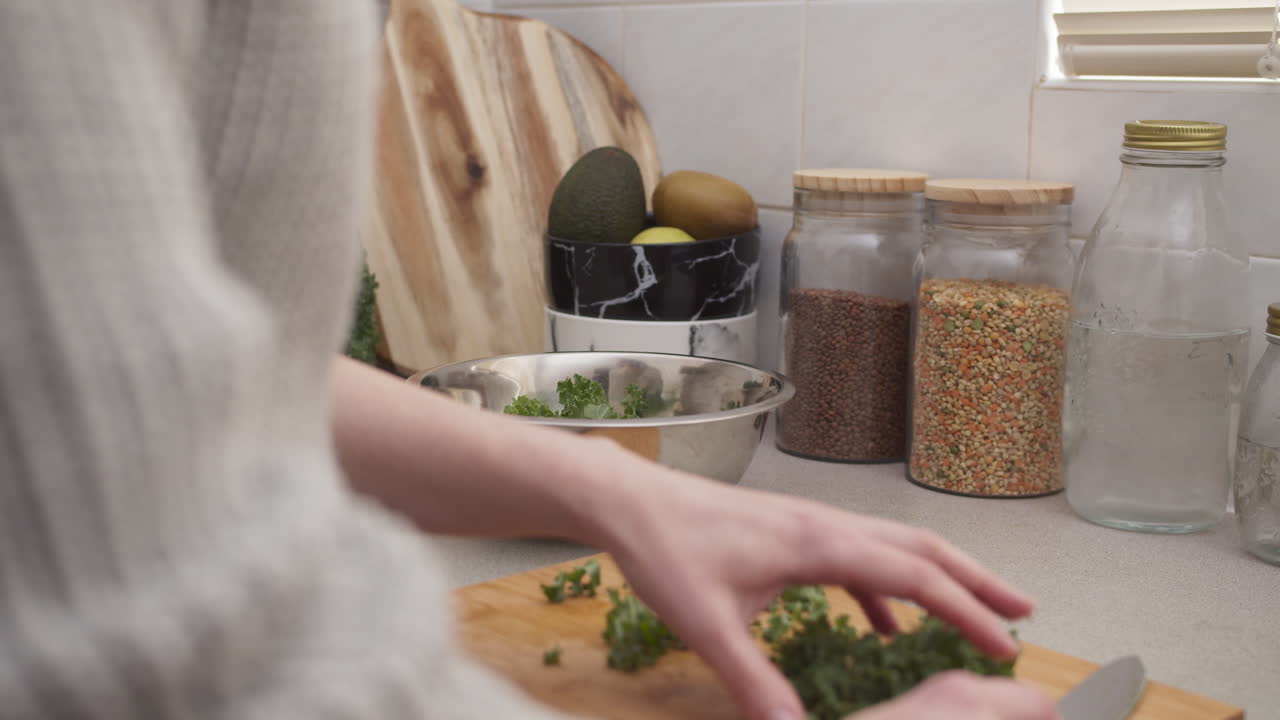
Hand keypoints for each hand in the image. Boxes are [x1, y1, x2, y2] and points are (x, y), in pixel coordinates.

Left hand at [601, 457, 1038, 719]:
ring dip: (940, 580)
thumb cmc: (666, 552)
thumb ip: (752, 680)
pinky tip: (885, 626)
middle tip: (1025, 615)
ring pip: (894, 548)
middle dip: (977, 581)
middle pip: (921, 548)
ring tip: (976, 616)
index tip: (1007, 647)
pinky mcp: (792, 534)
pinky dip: (886, 590)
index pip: (914, 574)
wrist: (632, 502)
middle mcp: (826, 525)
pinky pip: (857, 559)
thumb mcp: (706, 624)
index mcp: (818, 543)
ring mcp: (811, 525)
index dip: (966, 610)